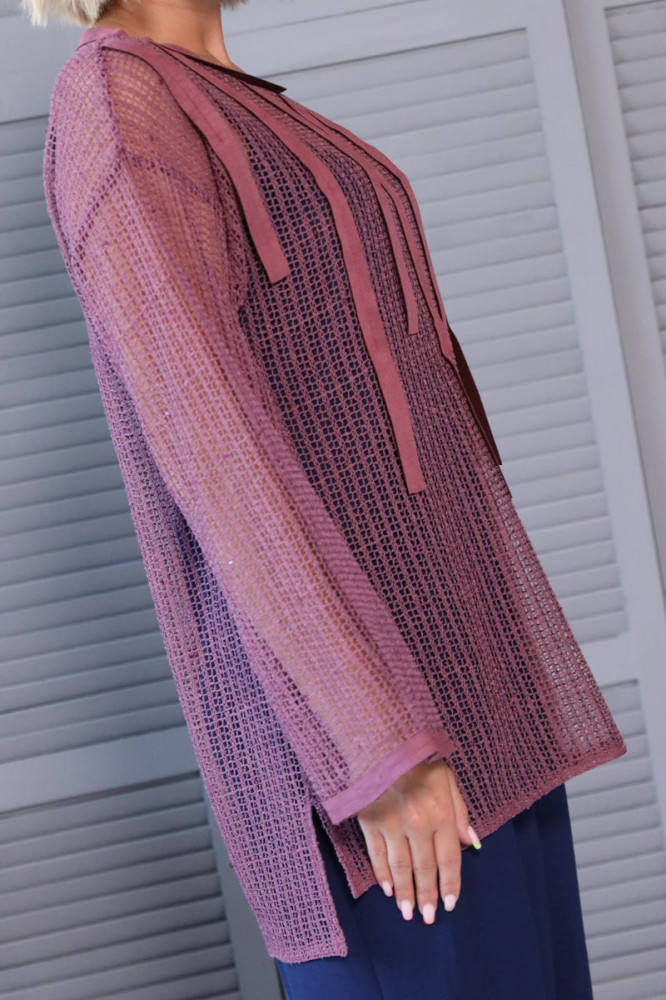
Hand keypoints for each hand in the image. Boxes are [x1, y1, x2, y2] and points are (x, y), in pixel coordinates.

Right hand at [356, 758, 480, 923]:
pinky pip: (377, 854)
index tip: (450, 905)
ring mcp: (392, 824)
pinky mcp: (369, 821)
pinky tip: (387, 889)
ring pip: (400, 866)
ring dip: (405, 892)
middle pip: (424, 867)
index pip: (448, 857)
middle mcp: (418, 822)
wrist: (379, 738)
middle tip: (428, 918)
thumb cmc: (417, 756)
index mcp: (440, 811)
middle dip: (427, 894)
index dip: (450, 883)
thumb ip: (460, 810)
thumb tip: (472, 842)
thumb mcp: (446, 776)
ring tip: (408, 913)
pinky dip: (381, 874)